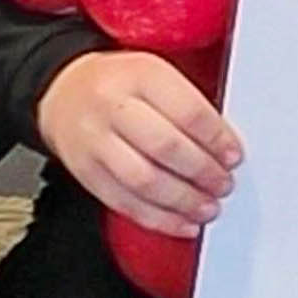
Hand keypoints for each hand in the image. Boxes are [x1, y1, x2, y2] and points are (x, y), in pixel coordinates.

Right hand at [39, 44, 239, 232]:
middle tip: (224, 184)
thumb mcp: (156, 74)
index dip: (216, 139)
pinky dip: (159, 219)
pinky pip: (124, 202)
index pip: (187, 111)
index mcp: (140, 75)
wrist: (64, 91)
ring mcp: (94, 141)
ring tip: (208, 207)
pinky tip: (182, 223)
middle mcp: (112, 106)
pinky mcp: (85, 172)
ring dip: (183, 201)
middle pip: (165, 147)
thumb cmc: (122, 85)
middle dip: (202, 172)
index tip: (234, 156)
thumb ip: (189, 104)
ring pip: (144, 180)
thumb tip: (226, 147)